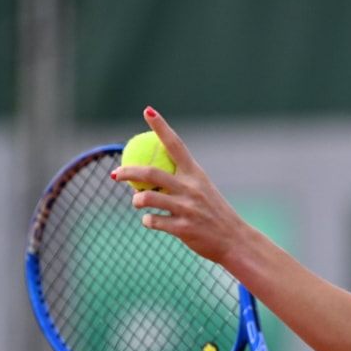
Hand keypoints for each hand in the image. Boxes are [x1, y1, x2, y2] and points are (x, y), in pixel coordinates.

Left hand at [112, 106, 244, 264]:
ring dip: (136, 200)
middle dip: (128, 171)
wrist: (234, 240)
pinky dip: (147, 221)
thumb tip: (149, 174)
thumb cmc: (215, 213)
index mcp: (196, 174)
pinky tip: (151, 221)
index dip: (161, 127)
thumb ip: (181, 181)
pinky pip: (153, 221)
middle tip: (115, 174)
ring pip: (147, 198)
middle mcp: (191, 188)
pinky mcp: (182, 228)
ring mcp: (187, 208)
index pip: (176, 144)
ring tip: (137, 202)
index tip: (148, 111)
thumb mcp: (203, 190)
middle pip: (151, 172)